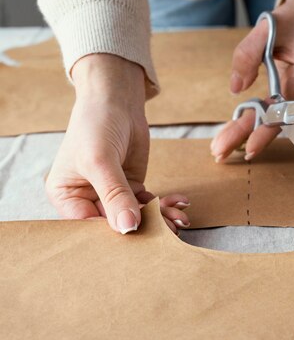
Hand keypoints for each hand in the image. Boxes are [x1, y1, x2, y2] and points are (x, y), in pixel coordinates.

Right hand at [46, 54, 189, 233]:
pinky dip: (165, 207)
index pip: (89, 227)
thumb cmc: (95, 124)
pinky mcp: (132, 189)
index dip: (113, 236)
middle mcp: (87, 201)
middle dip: (143, 229)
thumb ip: (114, 195)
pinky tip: (179, 204)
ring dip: (160, 220)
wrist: (116, 99)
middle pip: (115, 226)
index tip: (139, 240)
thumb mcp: (101, 161)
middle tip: (170, 232)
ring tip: (180, 219)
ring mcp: (111, 196)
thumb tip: (128, 227)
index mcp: (67, 198)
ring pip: (136, 218)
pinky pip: (149, 206)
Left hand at [211, 0, 293, 161]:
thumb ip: (248, 54)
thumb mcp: (267, 26)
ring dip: (245, 135)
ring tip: (219, 148)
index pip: (285, 110)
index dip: (266, 130)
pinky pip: (271, 116)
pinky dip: (252, 125)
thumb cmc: (291, 21)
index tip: (249, 148)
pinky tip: (232, 135)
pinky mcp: (293, 102)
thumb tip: (236, 88)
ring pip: (271, 123)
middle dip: (246, 138)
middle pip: (275, 122)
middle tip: (218, 152)